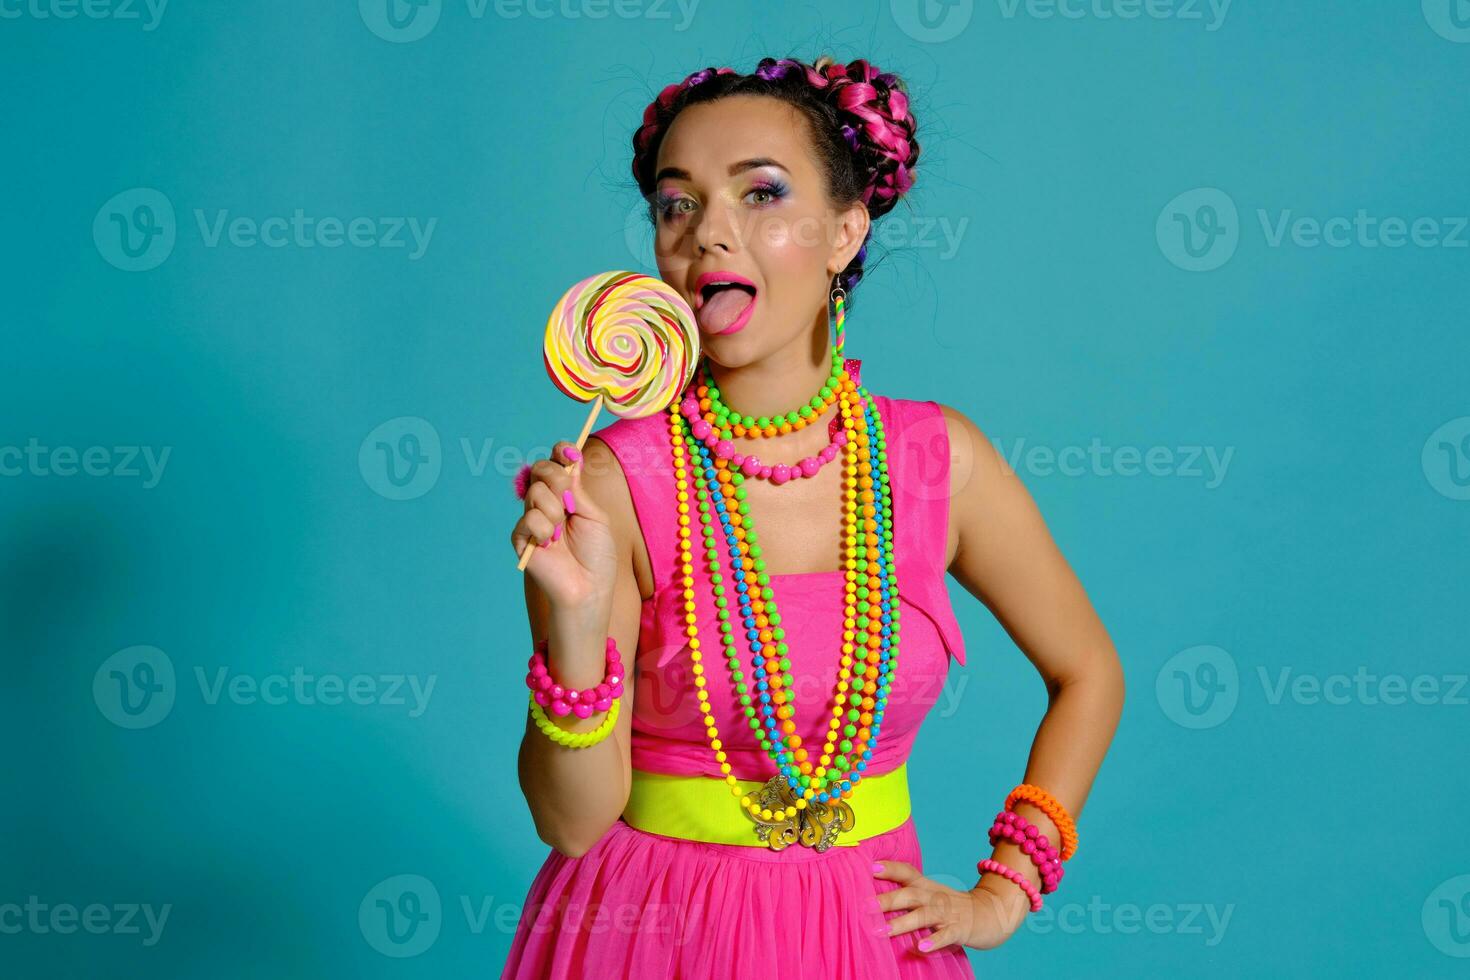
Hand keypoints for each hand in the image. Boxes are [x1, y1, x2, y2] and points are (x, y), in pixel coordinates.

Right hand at [510, 441, 618, 621]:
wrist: (590, 587)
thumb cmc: (597, 555)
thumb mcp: (594, 515)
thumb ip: (577, 489)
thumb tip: (569, 460)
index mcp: (567, 496)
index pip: (557, 463)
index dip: (561, 452)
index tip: (570, 451)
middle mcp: (547, 503)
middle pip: (541, 469)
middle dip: (557, 478)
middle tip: (569, 501)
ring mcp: (533, 519)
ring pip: (535, 492)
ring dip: (555, 511)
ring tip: (562, 534)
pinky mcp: (521, 537)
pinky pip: (528, 518)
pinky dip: (544, 530)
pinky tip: (550, 545)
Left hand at [873, 860, 1029, 952]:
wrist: (992, 912)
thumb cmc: (953, 906)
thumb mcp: (931, 894)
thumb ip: (909, 893)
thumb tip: (876, 896)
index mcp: (927, 886)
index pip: (907, 872)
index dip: (890, 867)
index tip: (869, 866)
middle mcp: (935, 896)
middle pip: (909, 894)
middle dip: (887, 899)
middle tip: (864, 906)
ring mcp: (948, 913)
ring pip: (923, 915)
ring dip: (902, 923)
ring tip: (882, 931)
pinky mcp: (960, 929)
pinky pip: (946, 935)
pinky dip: (934, 940)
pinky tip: (920, 947)